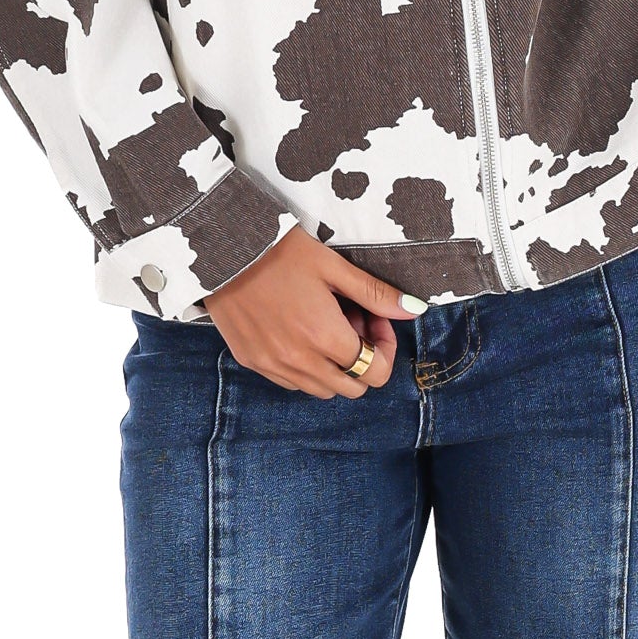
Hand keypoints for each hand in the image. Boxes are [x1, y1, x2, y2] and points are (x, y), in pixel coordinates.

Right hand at [201, 224, 427, 397]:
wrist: (222, 248)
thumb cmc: (279, 250)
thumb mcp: (332, 266)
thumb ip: (375, 293)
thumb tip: (415, 310)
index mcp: (324, 337)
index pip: (375, 372)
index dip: (384, 347)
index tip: (373, 317)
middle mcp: (298, 361)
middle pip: (351, 388)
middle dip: (362, 358)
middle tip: (351, 320)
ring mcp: (272, 366)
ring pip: (321, 390)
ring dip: (333, 366)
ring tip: (323, 324)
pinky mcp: (251, 361)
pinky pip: (290, 382)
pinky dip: (304, 367)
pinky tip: (298, 330)